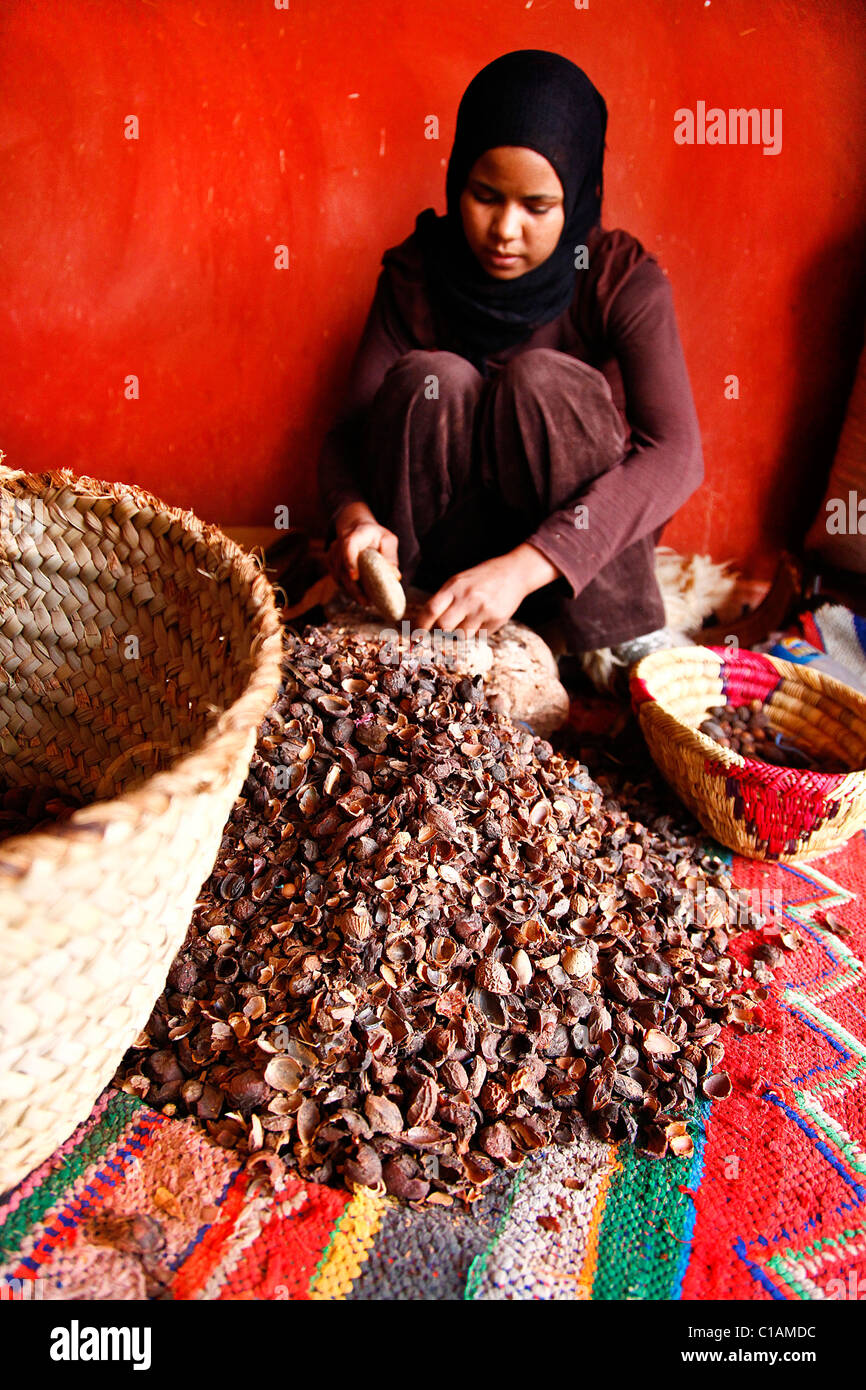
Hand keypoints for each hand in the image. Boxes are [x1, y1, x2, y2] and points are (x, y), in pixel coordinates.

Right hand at [327, 503, 400, 606]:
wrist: (355, 527)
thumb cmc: (375, 535)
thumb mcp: (387, 539)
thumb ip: (391, 555)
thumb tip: (395, 576)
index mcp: (355, 536)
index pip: (349, 547)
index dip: (350, 562)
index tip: (354, 577)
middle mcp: (339, 544)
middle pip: (342, 568)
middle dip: (354, 588)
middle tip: (366, 602)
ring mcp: (332, 554)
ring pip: (339, 577)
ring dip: (352, 591)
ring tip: (366, 601)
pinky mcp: (330, 563)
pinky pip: (338, 579)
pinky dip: (348, 588)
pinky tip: (359, 594)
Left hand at [412, 554, 528, 639]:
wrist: (514, 572)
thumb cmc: (482, 578)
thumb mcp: (459, 581)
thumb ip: (444, 599)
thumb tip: (426, 623)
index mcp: (454, 587)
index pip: (431, 610)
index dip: (420, 625)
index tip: (415, 635)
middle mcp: (468, 598)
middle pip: (444, 627)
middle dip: (441, 632)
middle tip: (444, 630)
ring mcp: (483, 610)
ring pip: (462, 635)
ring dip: (461, 632)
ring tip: (469, 619)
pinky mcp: (497, 620)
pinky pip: (480, 635)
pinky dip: (479, 631)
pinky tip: (485, 617)